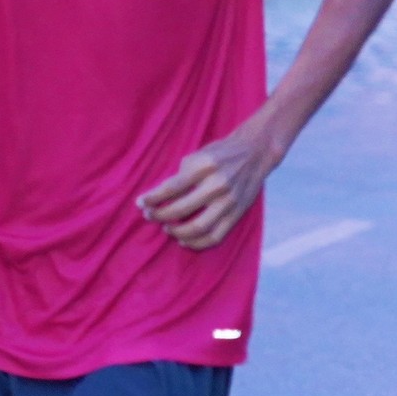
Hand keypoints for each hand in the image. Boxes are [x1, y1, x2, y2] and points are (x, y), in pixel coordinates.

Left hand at [137, 125, 277, 250]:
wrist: (256, 153)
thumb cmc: (221, 152)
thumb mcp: (199, 154)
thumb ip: (182, 174)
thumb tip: (160, 196)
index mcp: (204, 166)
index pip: (171, 187)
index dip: (153, 198)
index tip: (140, 203)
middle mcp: (218, 185)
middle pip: (181, 209)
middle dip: (160, 215)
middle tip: (149, 215)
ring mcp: (229, 202)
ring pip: (198, 227)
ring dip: (177, 232)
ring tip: (166, 228)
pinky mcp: (237, 214)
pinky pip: (215, 236)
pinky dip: (197, 243)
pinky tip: (184, 240)